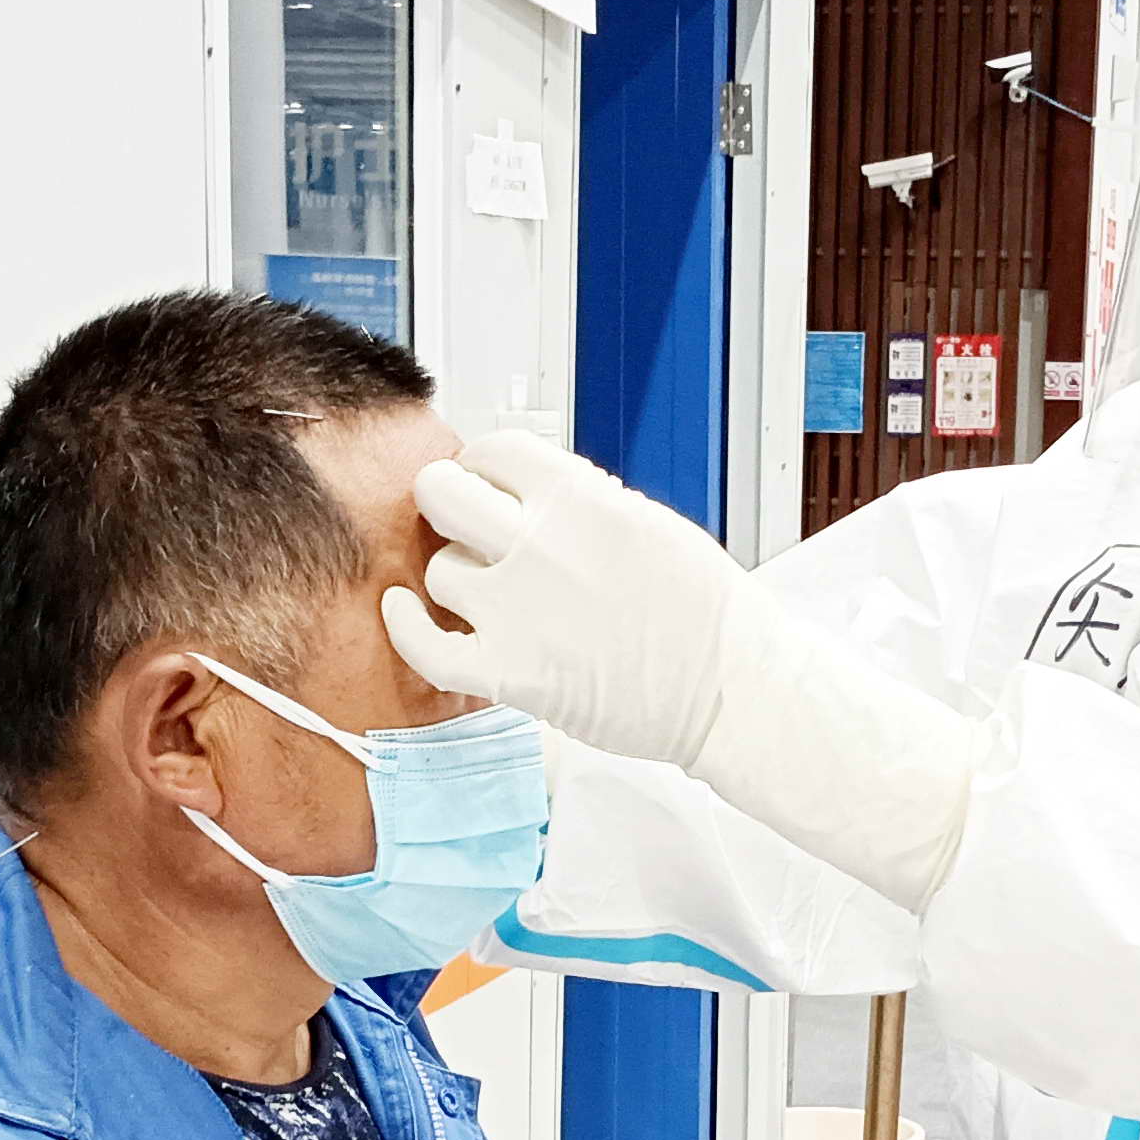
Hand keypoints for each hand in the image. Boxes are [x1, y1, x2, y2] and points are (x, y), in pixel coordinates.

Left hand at [402, 434, 983, 913]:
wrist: (733, 688)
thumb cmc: (706, 613)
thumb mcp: (646, 522)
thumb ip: (579, 502)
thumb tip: (522, 490)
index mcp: (583, 498)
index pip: (493, 451)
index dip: (482, 467)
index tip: (485, 486)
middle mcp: (543, 544)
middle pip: (442, 494)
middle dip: (446, 504)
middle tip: (459, 525)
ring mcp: (521, 610)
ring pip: (439, 571)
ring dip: (455, 579)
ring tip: (486, 595)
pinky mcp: (513, 673)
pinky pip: (426, 645)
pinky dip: (406, 628)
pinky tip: (406, 616)